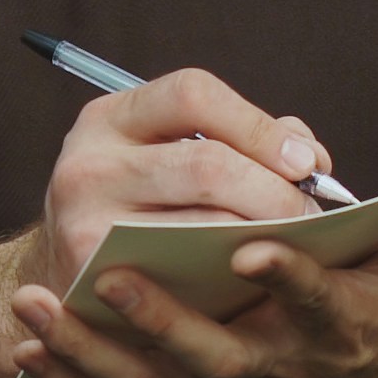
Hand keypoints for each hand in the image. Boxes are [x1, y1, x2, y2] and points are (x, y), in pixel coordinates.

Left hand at [7, 147, 377, 377]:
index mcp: (338, 326)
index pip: (316, 302)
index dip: (290, 279)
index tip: (255, 246)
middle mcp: (278, 367)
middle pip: (214, 353)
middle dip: (161, 319)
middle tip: (112, 275)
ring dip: (90, 353)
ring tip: (32, 312)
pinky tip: (26, 350)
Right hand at [24, 67, 330, 296]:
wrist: (66, 283)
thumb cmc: (138, 211)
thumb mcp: (166, 157)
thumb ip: (240, 142)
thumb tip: (309, 156)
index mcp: (111, 119)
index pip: (193, 94)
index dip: (259, 126)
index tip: (306, 163)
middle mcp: (88, 162)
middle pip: (206, 163)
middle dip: (274, 191)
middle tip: (310, 216)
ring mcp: (84, 221)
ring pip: (201, 225)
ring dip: (264, 237)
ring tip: (296, 247)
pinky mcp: (95, 278)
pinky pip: (185, 275)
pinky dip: (232, 275)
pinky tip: (257, 277)